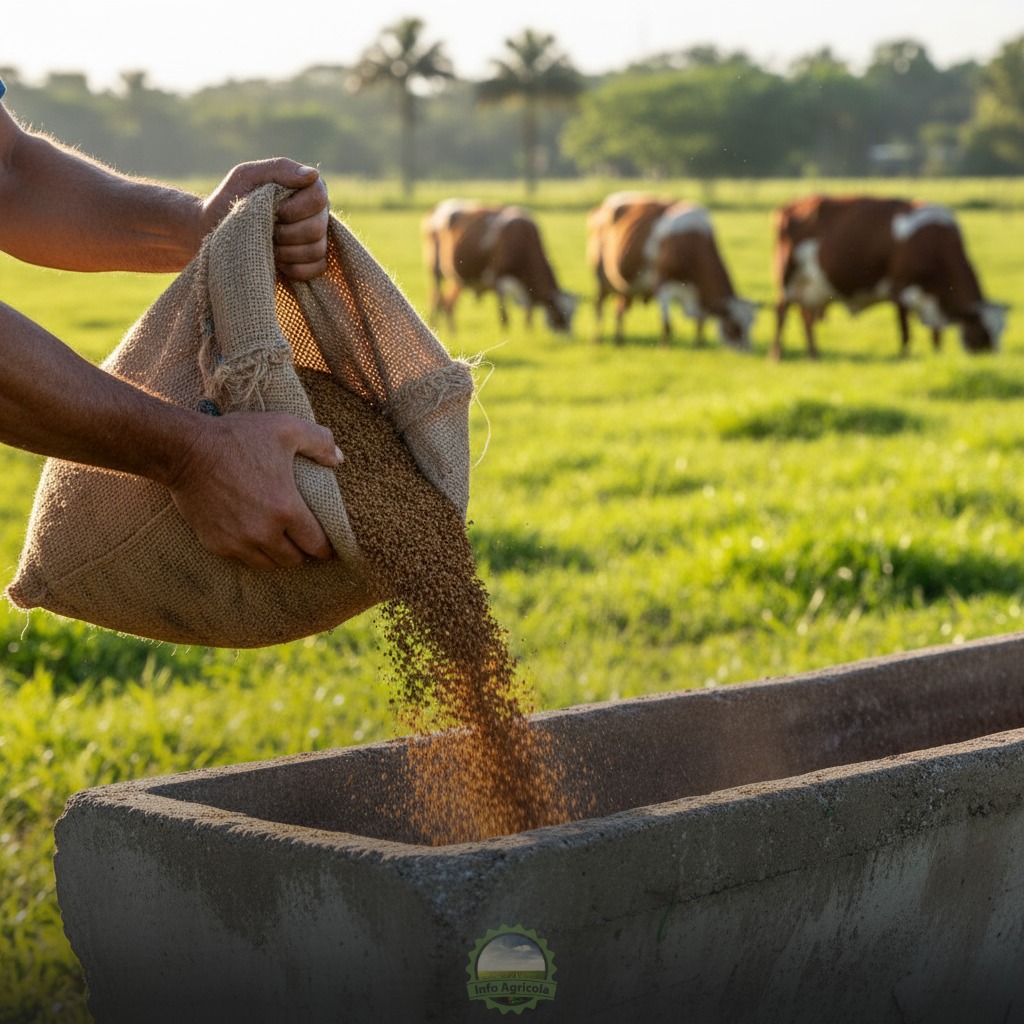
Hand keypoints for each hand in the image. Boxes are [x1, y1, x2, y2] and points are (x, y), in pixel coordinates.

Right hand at [168, 409, 341, 570]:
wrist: (185, 449)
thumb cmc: (237, 437)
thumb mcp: (285, 427)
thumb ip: (319, 441)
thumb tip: (339, 459)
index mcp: (286, 509)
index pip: (317, 545)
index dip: (327, 548)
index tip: (329, 545)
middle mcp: (263, 532)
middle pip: (294, 560)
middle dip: (303, 553)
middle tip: (305, 543)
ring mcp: (238, 541)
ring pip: (269, 565)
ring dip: (279, 557)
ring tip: (283, 544)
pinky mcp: (216, 544)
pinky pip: (242, 560)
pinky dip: (253, 554)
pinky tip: (256, 541)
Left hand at [201, 159, 329, 279]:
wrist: (214, 232)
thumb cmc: (229, 200)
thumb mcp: (246, 176)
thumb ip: (279, 169)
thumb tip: (313, 174)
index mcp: (305, 187)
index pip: (319, 197)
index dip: (294, 208)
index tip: (272, 210)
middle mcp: (317, 212)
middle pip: (317, 227)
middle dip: (286, 232)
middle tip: (266, 230)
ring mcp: (317, 239)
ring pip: (316, 250)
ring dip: (287, 251)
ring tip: (268, 245)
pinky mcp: (313, 262)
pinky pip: (317, 268)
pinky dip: (294, 268)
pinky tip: (278, 261)